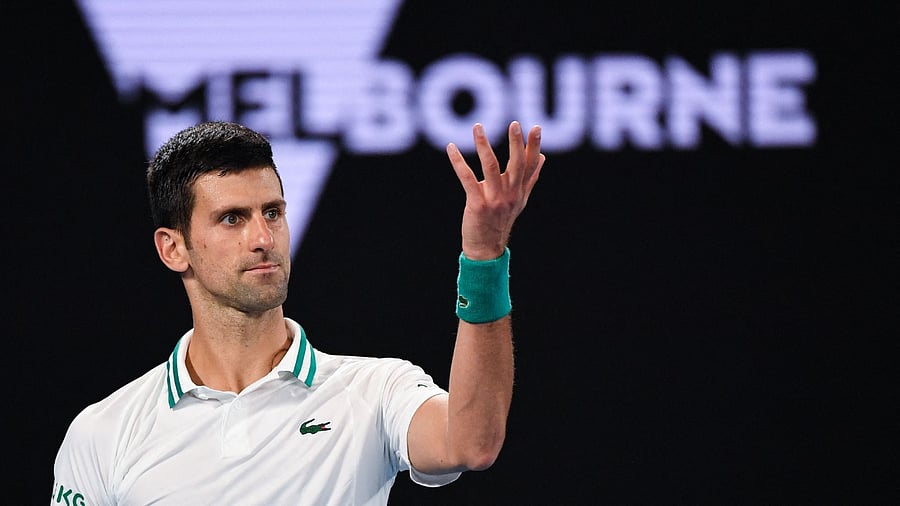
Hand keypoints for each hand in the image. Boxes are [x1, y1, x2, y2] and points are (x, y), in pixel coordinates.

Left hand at [446, 121, 544, 259]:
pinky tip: (451, 148)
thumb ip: (530, 177)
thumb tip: (543, 157)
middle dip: (516, 143)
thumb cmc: (501, 220)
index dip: (533, 146)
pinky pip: (467, 178)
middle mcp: (511, 194)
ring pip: (490, 167)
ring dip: (483, 145)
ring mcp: (495, 199)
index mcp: (520, 191)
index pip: (530, 165)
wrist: (487, 247)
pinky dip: (458, 162)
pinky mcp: (478, 204)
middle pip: (516, 164)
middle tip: (514, 124)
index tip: (536, 127)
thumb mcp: (519, 199)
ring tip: (478, 127)